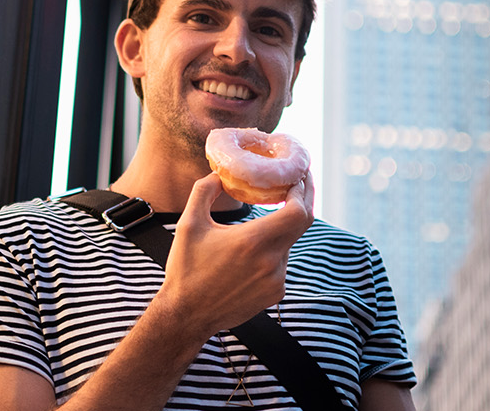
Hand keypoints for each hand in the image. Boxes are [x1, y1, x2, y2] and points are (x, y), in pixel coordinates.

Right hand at [155, 173, 315, 336]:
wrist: (187, 315)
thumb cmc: (186, 270)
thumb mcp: (189, 225)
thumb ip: (204, 192)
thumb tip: (219, 174)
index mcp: (253, 241)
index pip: (297, 211)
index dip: (303, 191)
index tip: (297, 176)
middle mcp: (270, 261)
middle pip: (301, 223)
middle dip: (302, 200)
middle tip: (295, 184)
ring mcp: (276, 280)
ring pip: (288, 243)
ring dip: (280, 229)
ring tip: (263, 220)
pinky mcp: (275, 293)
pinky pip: (281, 264)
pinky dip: (273, 251)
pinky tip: (252, 251)